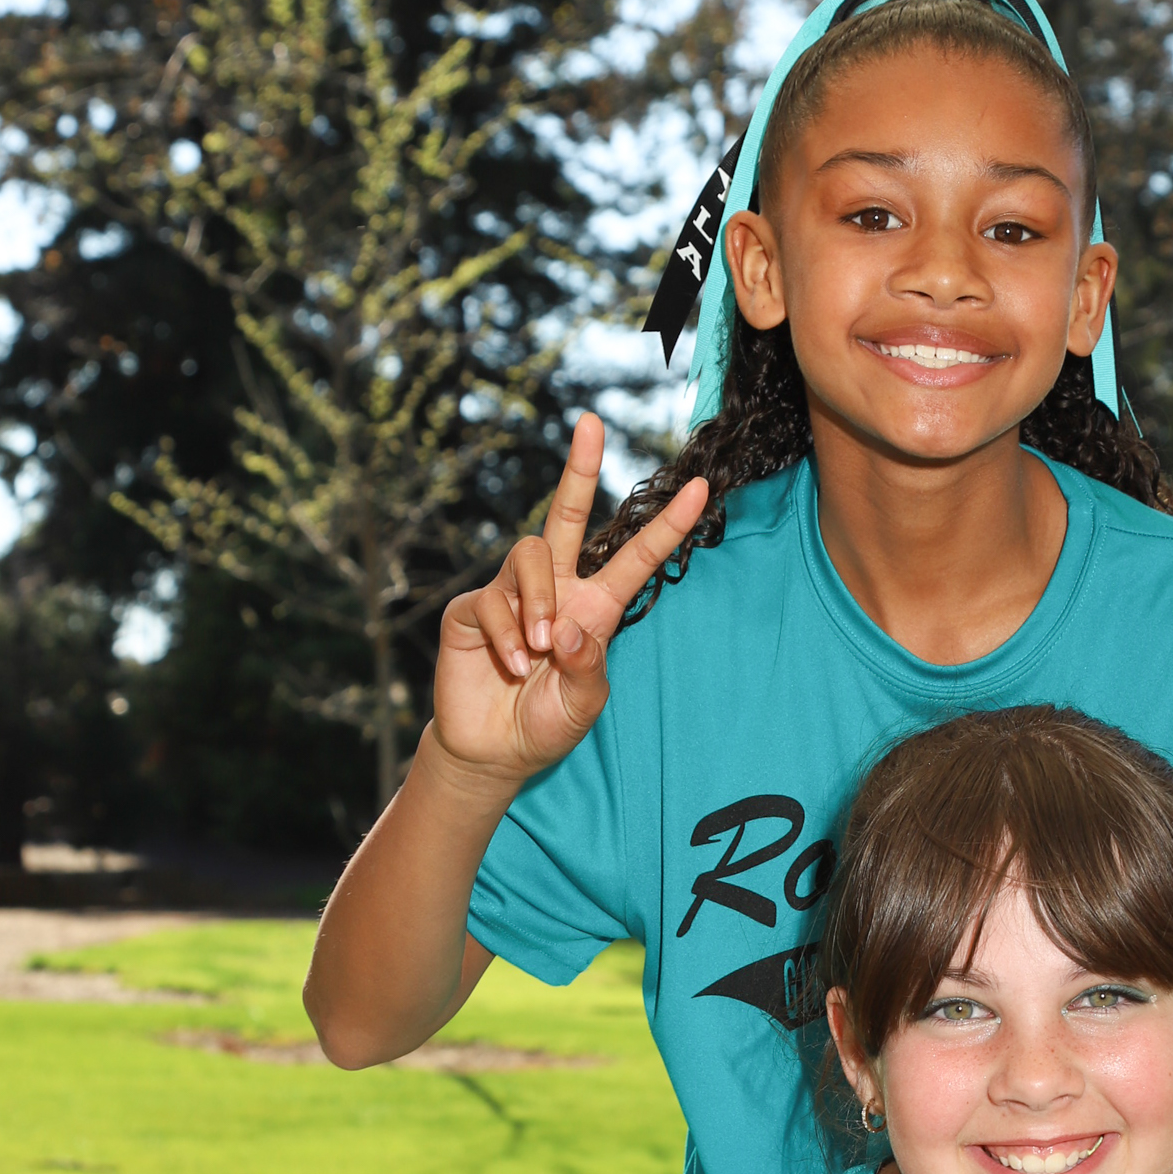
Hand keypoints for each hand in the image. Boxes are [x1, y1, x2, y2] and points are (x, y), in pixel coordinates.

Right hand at [431, 413, 708, 785]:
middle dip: (579, 468)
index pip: (634, 558)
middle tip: (592, 423)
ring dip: (539, 603)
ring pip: (530, 556)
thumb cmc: (546, 722)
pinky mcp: (472, 610)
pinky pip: (491, 601)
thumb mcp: (584, 703)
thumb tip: (566, 629)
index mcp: (595, 607)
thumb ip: (586, 667)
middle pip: (567, 515)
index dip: (667, 525)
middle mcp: (555, 589)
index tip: (700, 488)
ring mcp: (512, 595)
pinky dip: (507, 635)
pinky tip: (513, 665)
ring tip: (539, 651)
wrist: (494, 750)